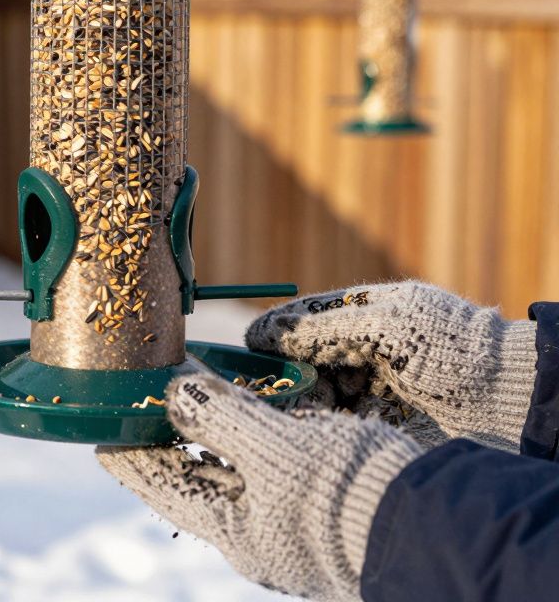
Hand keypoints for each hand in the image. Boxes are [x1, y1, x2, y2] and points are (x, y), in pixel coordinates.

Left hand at [98, 374, 421, 601]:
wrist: (438, 526)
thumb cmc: (349, 496)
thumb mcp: (278, 452)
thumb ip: (222, 419)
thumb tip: (174, 390)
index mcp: (235, 531)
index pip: (161, 484)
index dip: (129, 452)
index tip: (99, 429)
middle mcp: (257, 532)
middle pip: (196, 475)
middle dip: (171, 437)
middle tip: (144, 401)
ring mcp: (291, 522)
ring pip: (238, 468)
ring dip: (215, 430)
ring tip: (190, 396)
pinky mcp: (324, 503)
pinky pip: (277, 464)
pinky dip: (259, 433)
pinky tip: (257, 409)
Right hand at [245, 282, 536, 450]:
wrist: (508, 403)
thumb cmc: (452, 351)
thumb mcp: (387, 325)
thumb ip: (323, 327)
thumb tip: (261, 333)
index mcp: (365, 317)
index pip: (302, 324)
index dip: (272, 337)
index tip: (244, 350)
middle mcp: (363, 354)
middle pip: (301, 365)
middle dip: (280, 377)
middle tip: (258, 391)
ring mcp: (369, 393)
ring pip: (312, 399)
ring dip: (295, 406)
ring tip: (280, 415)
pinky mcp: (377, 429)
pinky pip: (332, 427)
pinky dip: (317, 430)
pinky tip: (307, 434)